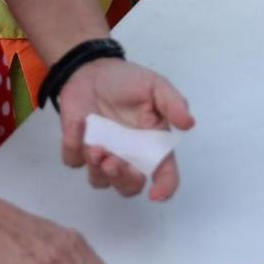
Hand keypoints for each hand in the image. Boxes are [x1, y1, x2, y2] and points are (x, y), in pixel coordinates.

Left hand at [56, 58, 193, 202]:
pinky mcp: (77, 149)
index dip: (164, 188)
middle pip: (129, 187)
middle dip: (121, 179)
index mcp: (150, 144)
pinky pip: (73, 160)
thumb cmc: (127, 81)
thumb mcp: (154, 85)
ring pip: (99, 181)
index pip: (164, 174)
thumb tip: (189, 123)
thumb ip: (172, 103)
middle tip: (112, 162)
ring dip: (97, 170)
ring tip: (94, 147)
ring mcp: (102, 155)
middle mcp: (128, 156)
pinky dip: (73, 147)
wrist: (91, 70)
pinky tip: (78, 127)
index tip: (156, 194)